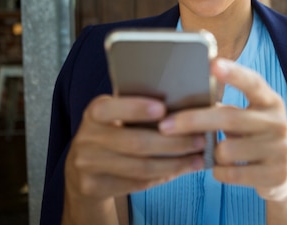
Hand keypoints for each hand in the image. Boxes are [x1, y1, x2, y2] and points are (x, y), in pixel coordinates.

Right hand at [62, 95, 208, 223]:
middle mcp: (86, 137)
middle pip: (136, 142)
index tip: (163, 109)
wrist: (85, 167)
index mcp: (95, 112)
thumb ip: (144, 105)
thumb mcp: (120, 114)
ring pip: (140, 167)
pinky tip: (181, 170)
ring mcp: (86, 164)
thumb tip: (188, 101)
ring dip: (175, 164)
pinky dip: (163, 177)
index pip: (111, 108)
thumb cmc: (117, 131)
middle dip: (174, 142)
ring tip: (198, 159)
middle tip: (200, 140)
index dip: (136, 108)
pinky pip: (136, 184)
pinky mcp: (93, 186)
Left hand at [158, 58, 286, 203]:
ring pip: (226, 150)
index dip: (233, 73)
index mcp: (270, 101)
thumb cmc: (255, 138)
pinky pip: (231, 173)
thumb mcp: (248, 119)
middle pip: (229, 118)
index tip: (212, 64)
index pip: (253, 82)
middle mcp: (277, 122)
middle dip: (193, 121)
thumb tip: (182, 103)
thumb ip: (225, 109)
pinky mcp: (275, 174)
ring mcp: (279, 148)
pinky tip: (223, 169)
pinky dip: (219, 172)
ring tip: (215, 153)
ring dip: (211, 154)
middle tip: (165, 125)